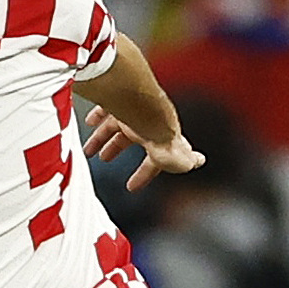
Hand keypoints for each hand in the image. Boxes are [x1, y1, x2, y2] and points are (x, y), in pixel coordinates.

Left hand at [83, 106, 202, 190]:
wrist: (146, 111)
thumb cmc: (162, 134)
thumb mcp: (177, 157)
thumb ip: (186, 161)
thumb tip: (199, 161)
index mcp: (161, 139)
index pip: (152, 160)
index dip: (143, 174)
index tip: (131, 187)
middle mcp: (145, 124)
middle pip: (129, 138)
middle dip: (116, 150)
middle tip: (104, 159)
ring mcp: (130, 112)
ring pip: (114, 126)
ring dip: (101, 138)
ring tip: (89, 150)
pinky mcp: (117, 101)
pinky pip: (105, 107)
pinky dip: (97, 115)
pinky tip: (90, 122)